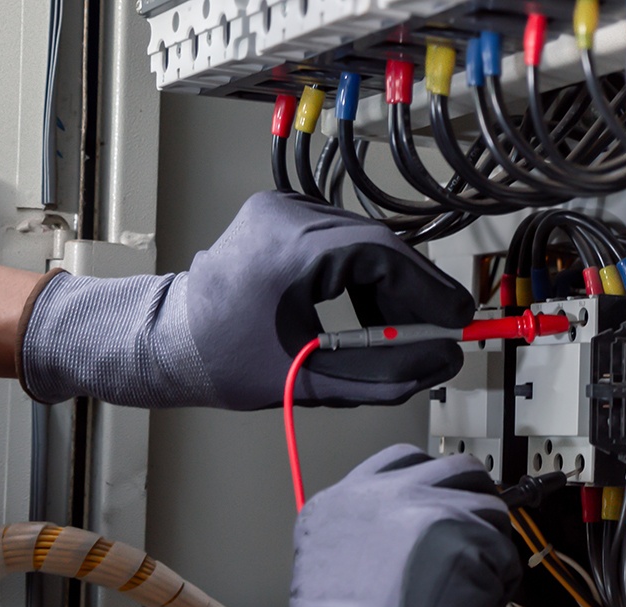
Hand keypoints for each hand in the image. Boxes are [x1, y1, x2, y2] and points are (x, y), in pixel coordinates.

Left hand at [17, 192, 473, 409]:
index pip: (383, 256)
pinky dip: (365, 274)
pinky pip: (343, 239)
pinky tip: (373, 312)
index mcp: (290, 248)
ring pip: (365, 241)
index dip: (429, 290)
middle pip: (379, 245)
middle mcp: (287, 214)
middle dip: (415, 290)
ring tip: (405, 330)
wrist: (165, 340)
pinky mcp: (280, 214)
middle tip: (444, 328)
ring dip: (391, 284)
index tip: (459, 320)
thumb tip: (444, 363)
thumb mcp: (312, 379)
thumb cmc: (225, 362)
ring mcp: (282, 208)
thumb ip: (385, 375)